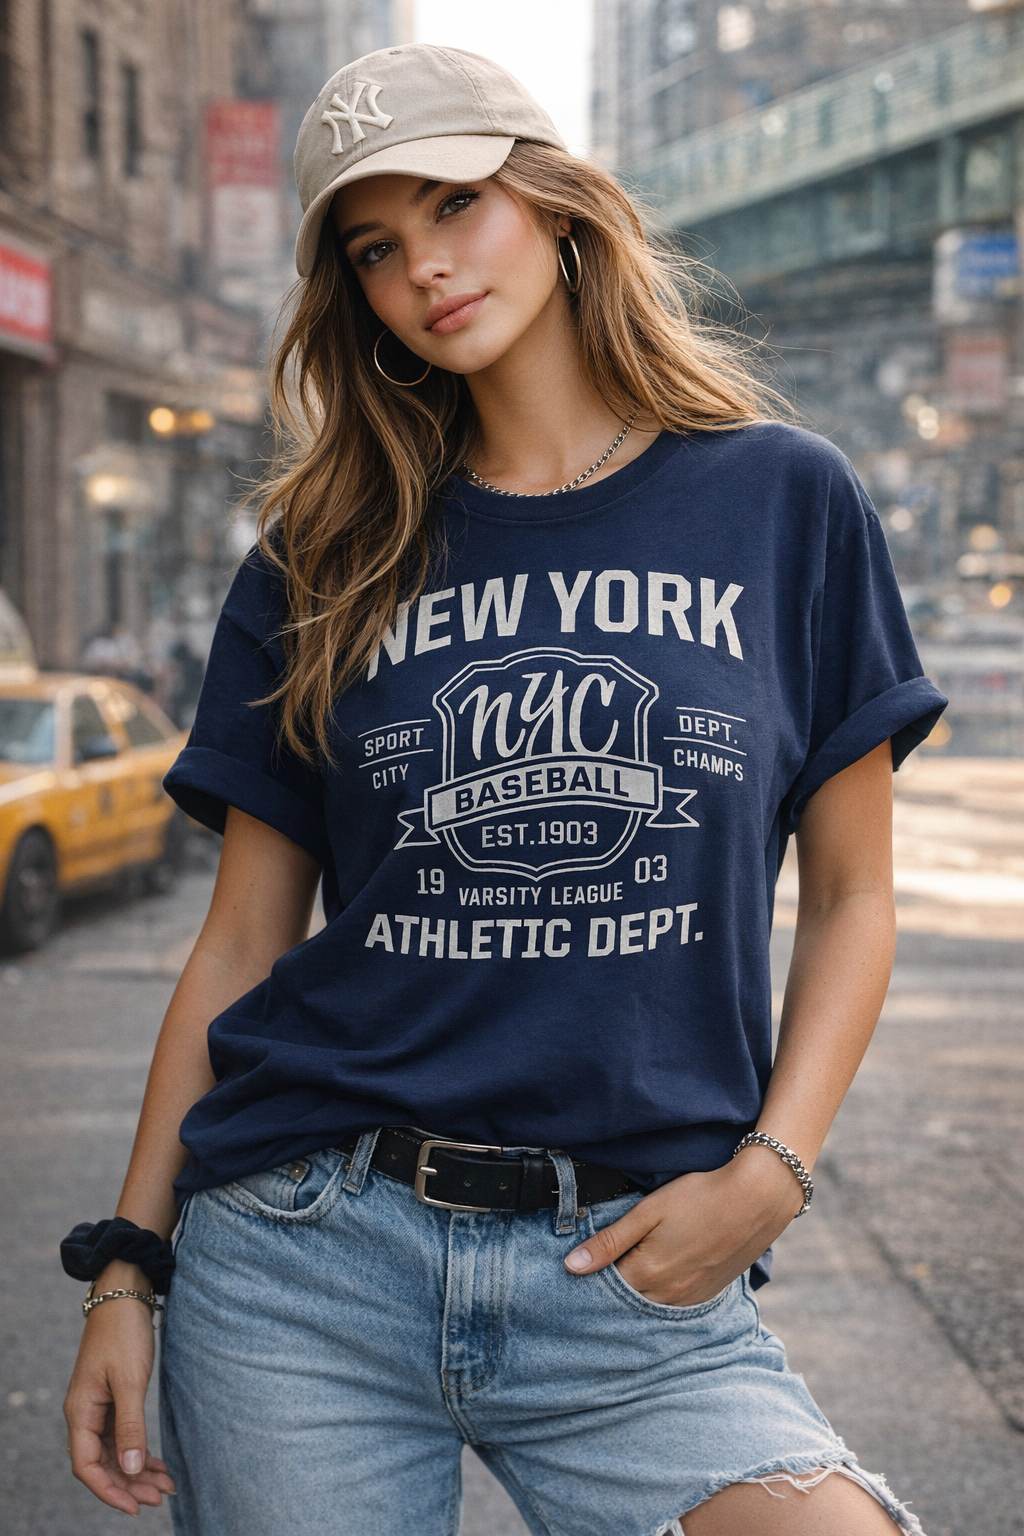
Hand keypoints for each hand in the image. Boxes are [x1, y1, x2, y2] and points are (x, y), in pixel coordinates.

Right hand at [64, 1267, 175, 1514]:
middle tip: (160, 1498)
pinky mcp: (113, 1397)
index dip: (109, 1491)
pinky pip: (123, 1435)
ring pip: (115, 1451)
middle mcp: (85, 1414)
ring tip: (165, 1487)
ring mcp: (98, 1407)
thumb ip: (131, 1425)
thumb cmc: (124, 1333)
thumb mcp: (130, 1380)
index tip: (135, 1508)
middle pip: (102, 1464)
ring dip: (137, 1471)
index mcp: (80, 1412)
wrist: (125, 1293)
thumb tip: (131, 1469)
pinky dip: (139, 1450)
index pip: (87, 1466)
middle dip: (129, 1484)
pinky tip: (157, 1463)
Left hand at [564, 1147, 805, 1306]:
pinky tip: (659, 1277)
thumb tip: (571, 1266)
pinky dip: (660, 1297)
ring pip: (650, 1307)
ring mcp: (691, 1298)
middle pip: (626, 1303)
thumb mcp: (649, 1211)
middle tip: (601, 1269)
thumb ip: (610, 1241)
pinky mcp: (708, 1294)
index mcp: (648, 1274)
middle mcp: (668, 1295)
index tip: (579, 1267)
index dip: (591, 1277)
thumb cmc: (701, 1196)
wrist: (758, 1198)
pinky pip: (674, 1306)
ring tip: (631, 1269)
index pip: (604, 1289)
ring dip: (636, 1295)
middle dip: (611, 1290)